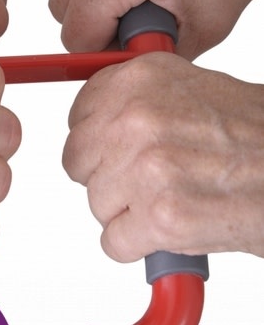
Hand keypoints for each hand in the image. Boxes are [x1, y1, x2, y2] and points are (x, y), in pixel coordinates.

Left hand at [62, 52, 263, 260]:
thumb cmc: (254, 134)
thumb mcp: (191, 88)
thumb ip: (139, 99)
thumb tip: (96, 120)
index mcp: (140, 79)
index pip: (79, 115)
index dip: (99, 139)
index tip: (117, 149)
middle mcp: (137, 118)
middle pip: (79, 162)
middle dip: (109, 176)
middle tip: (148, 180)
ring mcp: (147, 168)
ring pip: (96, 204)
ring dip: (128, 211)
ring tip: (174, 198)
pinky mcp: (161, 217)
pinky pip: (113, 243)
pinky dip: (139, 245)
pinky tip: (171, 227)